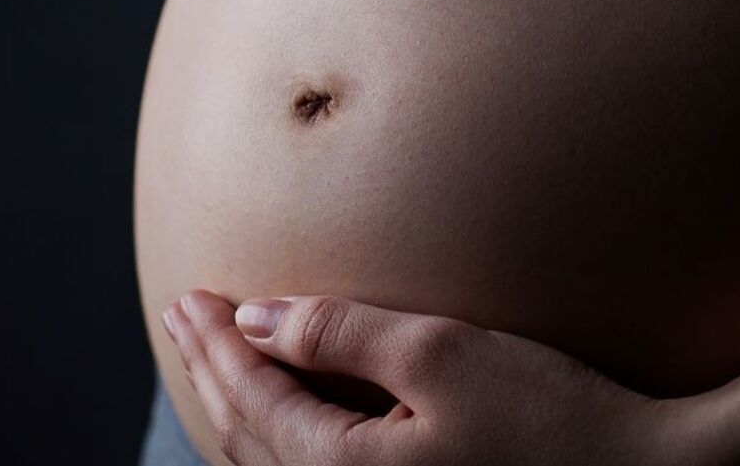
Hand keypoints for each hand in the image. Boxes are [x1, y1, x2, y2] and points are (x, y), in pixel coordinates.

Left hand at [163, 289, 739, 465]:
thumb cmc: (557, 420)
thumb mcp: (444, 356)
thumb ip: (343, 335)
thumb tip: (257, 320)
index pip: (254, 403)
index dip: (217, 345)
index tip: (190, 295)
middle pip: (251, 444)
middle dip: (213, 375)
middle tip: (183, 317)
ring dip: (241, 410)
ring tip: (218, 362)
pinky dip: (285, 443)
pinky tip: (292, 418)